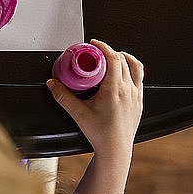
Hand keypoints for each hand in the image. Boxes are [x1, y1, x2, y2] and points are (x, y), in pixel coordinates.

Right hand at [46, 39, 143, 157]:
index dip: (104, 46)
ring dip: (125, 59)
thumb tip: (53, 84)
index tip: (95, 44)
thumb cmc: (101, 134)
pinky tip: (123, 75)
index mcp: (115, 89)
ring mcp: (136, 95)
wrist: (115, 150)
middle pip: (123, 60)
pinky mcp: (139, 102)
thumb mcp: (78, 112)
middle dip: (110, 52)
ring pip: (135, 68)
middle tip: (98, 52)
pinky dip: (131, 71)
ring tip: (114, 57)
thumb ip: (62, 96)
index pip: (113, 58)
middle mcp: (129, 90)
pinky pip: (139, 79)